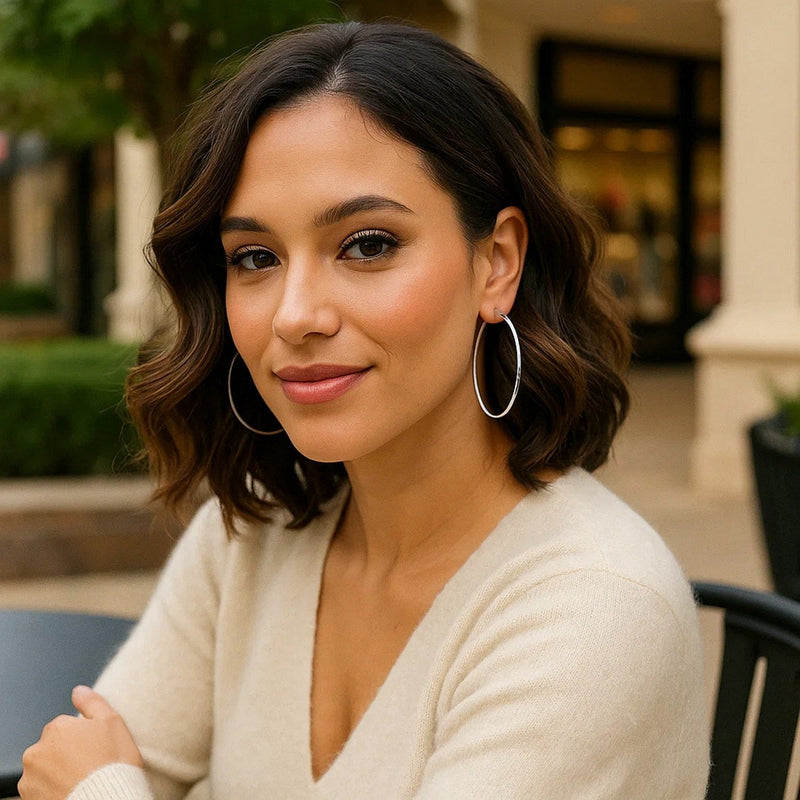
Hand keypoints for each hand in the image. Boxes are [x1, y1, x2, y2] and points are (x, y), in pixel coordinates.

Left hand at [18, 685, 142, 799]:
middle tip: (89, 765)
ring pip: (45, 770)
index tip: (95, 748)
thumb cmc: (112, 762)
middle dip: (67, 754)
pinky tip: (71, 791)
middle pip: (53, 748)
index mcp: (56, 728)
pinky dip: (52, 790)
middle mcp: (37, 751)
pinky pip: (41, 790)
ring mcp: (30, 778)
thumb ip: (92, 702)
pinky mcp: (29, 799)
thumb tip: (78, 690)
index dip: (83, 738)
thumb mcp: (112, 722)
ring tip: (80, 781)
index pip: (66, 727)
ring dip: (57, 773)